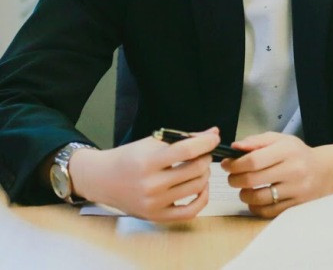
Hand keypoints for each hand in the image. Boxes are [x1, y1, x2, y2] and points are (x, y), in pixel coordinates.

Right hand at [70, 127, 220, 221]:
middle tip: (203, 153)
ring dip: (205, 174)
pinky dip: (202, 198)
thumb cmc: (129, 158)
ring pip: (197, 187)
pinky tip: (201, 187)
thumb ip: (184, 137)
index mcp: (148, 162)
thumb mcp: (152, 142)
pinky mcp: (156, 216)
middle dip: (206, 157)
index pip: (186, 151)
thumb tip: (213, 133)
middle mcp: (151, 185)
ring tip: (198, 167)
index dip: (206, 143)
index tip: (213, 138)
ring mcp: (154, 203)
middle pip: (195, 169)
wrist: (102, 179)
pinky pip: (191, 211)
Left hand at [221, 133, 332, 217]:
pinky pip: (267, 211)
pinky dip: (255, 207)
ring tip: (244, 188)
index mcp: (288, 151)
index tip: (228, 164)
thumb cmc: (298, 154)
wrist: (325, 171)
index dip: (234, 164)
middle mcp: (293, 170)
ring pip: (257, 198)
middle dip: (234, 179)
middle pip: (251, 180)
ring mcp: (296, 190)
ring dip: (243, 194)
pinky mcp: (296, 205)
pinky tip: (255, 199)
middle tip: (232, 177)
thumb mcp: (281, 140)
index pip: (252, 160)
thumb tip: (235, 147)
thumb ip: (257, 141)